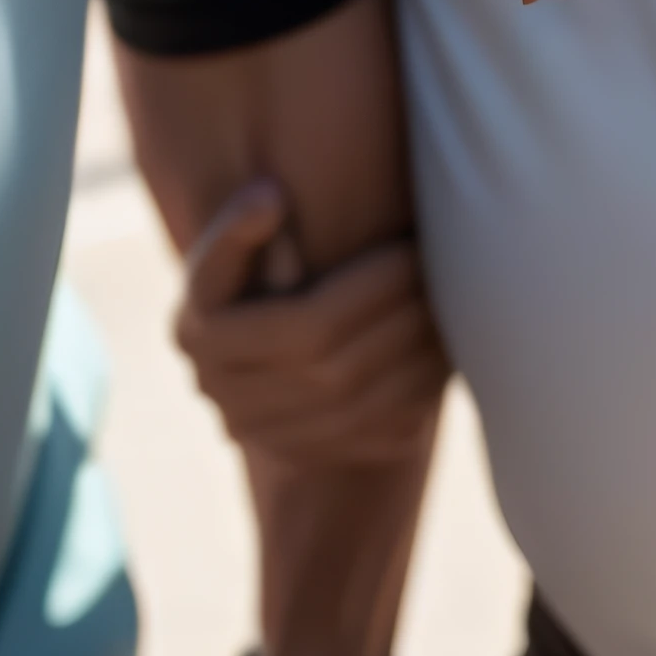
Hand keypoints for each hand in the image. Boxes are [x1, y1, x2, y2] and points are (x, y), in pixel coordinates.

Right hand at [179, 180, 449, 471]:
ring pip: (363, 412)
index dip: (367, 291)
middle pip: (336, 373)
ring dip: (418, 361)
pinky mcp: (309, 460)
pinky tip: (442, 353)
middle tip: (441, 278)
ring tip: (451, 310)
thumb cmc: (241, 280)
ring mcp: (269, 440)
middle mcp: (229, 402)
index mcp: (204, 341)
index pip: (304, 328)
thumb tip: (272, 196)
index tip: (412, 249)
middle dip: (400, 322)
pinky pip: (379, 439)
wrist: (244, 357)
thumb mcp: (223, 252)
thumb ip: (238, 225)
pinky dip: (420, 396)